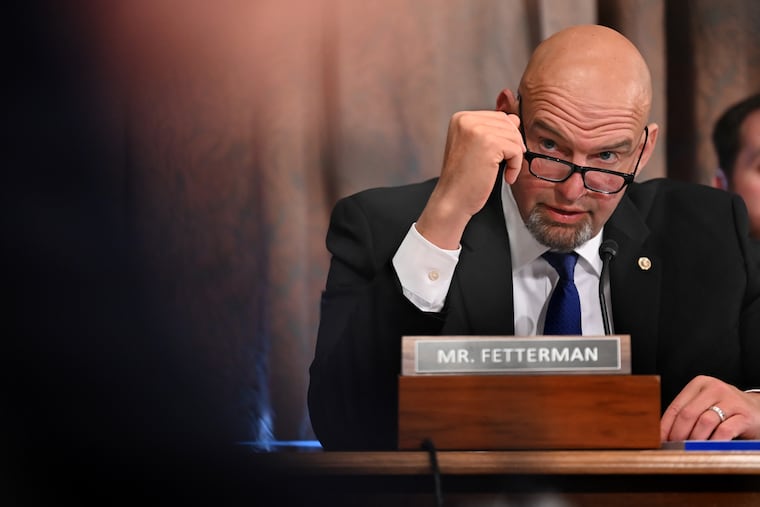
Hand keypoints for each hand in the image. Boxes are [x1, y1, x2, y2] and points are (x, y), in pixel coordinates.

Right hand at [416, 91, 524, 248]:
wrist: (452, 200)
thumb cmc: (463, 179)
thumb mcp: (474, 147)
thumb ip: (491, 130)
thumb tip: (515, 119)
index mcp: (460, 118)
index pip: (498, 117)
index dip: (505, 137)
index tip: (499, 157)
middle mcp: (466, 120)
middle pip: (508, 123)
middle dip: (512, 145)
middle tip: (505, 165)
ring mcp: (477, 130)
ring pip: (514, 136)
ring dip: (514, 157)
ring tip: (503, 172)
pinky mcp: (489, 143)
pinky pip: (516, 149)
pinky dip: (516, 166)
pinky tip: (506, 177)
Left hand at [660, 375, 759, 440]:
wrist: (758, 410)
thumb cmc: (726, 410)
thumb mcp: (705, 405)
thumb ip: (687, 414)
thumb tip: (663, 434)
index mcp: (699, 384)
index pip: (676, 406)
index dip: (665, 425)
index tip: (659, 440)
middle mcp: (714, 388)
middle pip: (688, 413)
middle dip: (678, 434)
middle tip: (675, 447)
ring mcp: (731, 401)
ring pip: (705, 422)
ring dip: (695, 439)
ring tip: (691, 449)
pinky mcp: (745, 415)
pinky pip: (725, 431)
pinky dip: (714, 442)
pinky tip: (709, 448)